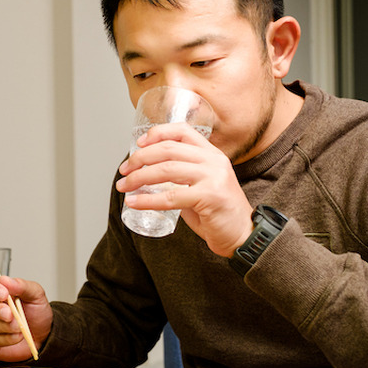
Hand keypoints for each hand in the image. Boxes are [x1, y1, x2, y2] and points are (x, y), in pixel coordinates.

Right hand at [0, 274, 52, 361]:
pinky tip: (16, 336)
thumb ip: (22, 286)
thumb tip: (5, 280)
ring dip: (4, 326)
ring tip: (19, 327)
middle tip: (11, 315)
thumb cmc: (35, 313)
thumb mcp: (36, 295)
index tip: (4, 294)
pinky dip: (5, 338)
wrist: (41, 336)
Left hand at [116, 122, 252, 256]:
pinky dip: (147, 200)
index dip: (157, 133)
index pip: (182, 131)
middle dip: (140, 158)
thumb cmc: (220, 214)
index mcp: (212, 155)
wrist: (243, 236)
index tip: (139, 144)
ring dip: (139, 177)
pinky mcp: (209, 197)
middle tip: (125, 170)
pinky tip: (134, 202)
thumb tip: (149, 176)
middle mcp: (214, 161)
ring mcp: (213, 177)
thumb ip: (182, 179)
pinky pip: (170, 196)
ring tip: (124, 186)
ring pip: (166, 170)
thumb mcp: (202, 187)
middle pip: (168, 149)